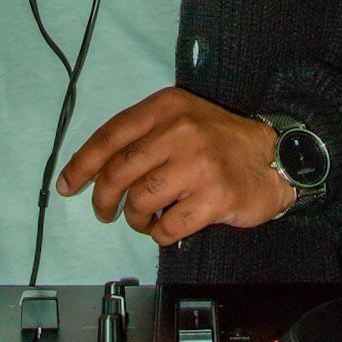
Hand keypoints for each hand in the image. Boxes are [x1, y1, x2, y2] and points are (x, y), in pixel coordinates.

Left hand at [56, 88, 293, 246]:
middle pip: (119, 172)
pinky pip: (166, 227)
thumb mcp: (182, 119)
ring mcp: (197, 164)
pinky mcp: (213, 197)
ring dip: (135, 219)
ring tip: (145, 219)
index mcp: (166, 107)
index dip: (82, 164)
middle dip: (103, 199)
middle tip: (105, 211)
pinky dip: (160, 234)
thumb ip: (144, 135)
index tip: (66, 185)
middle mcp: (180, 130)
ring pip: (139, 202)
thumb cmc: (220, 141)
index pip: (111, 136)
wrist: (274, 157)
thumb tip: (94, 169)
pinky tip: (167, 227)